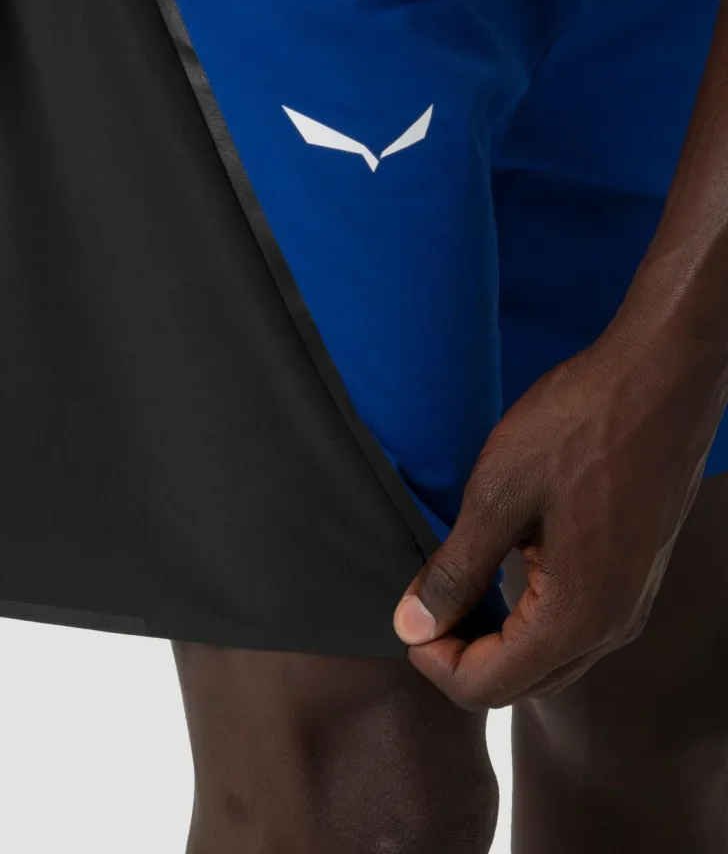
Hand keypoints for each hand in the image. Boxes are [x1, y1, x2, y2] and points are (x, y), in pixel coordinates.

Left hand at [392, 324, 722, 708]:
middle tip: (425, 604)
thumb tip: (412, 626)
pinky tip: (498, 573)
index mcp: (574, 617)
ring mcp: (628, 603)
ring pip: (548, 661)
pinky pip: (573, 628)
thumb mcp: (496, 497)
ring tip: (454, 588)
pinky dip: (526, 619)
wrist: (660, 381)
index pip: (485, 688)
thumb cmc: (578, 428)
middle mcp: (610, 627)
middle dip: (461, 657)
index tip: (408, 617)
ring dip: (494, 640)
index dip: (432, 661)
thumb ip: (454, 571)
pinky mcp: (632, 577)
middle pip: (519, 685)